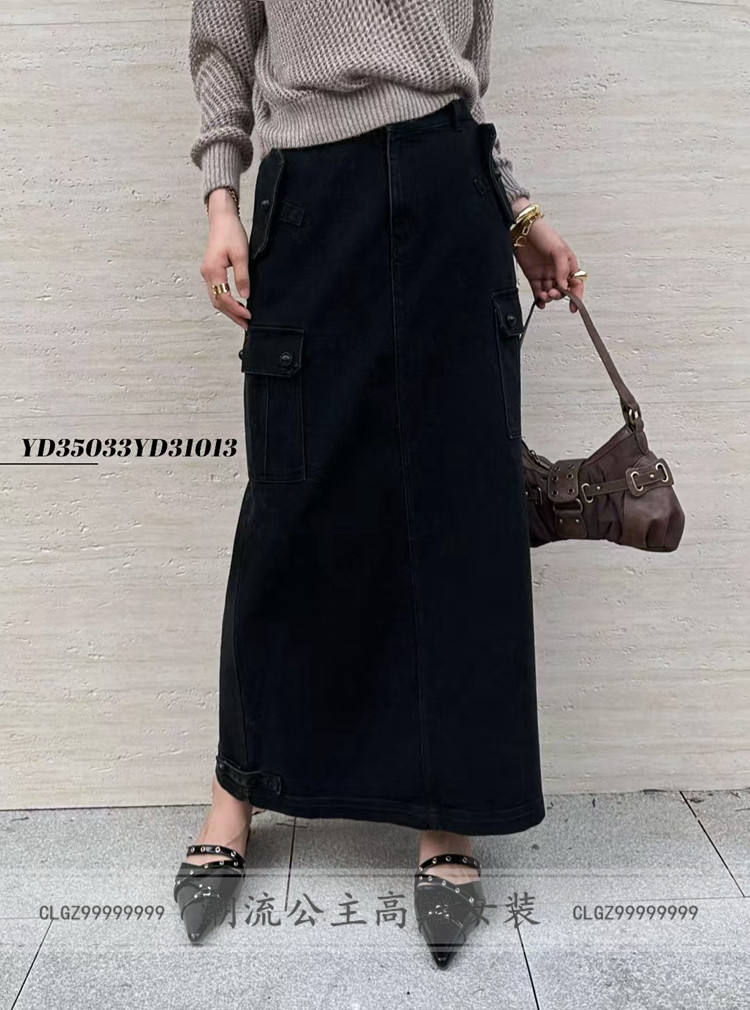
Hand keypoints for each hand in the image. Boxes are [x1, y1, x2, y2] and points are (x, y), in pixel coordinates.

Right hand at [200, 188, 252, 328]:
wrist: (222, 218)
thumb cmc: (231, 232)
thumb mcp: (241, 255)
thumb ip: (242, 276)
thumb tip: (245, 295)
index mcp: (213, 271)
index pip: (223, 298)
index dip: (236, 309)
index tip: (248, 316)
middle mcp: (207, 274)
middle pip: (217, 302)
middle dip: (232, 315)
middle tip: (246, 325)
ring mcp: (207, 273)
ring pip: (216, 298)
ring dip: (228, 310)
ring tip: (242, 318)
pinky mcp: (211, 271)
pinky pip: (216, 291)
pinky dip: (225, 301)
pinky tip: (235, 305)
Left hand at [510, 213, 584, 313]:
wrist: (523, 230)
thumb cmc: (544, 234)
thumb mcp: (558, 250)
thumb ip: (562, 270)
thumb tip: (564, 286)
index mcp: (568, 264)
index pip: (576, 284)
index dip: (576, 296)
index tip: (573, 306)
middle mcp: (558, 271)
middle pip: (562, 290)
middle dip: (559, 295)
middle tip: (553, 293)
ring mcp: (545, 274)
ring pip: (549, 292)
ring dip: (548, 298)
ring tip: (544, 295)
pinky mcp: (533, 276)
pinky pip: (537, 291)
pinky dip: (539, 299)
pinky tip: (539, 302)